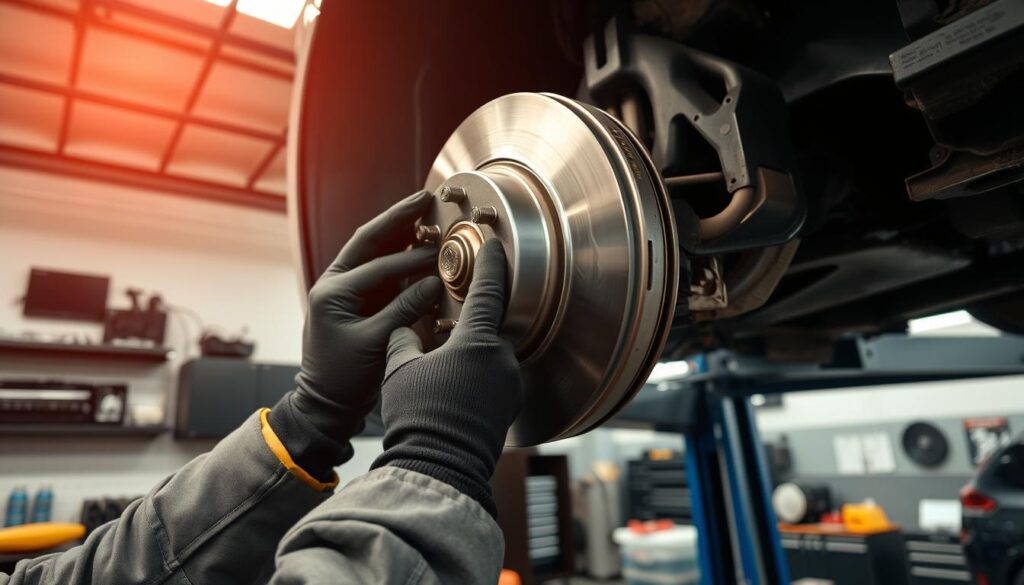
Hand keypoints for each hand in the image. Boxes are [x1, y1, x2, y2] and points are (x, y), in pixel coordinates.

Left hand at [271, 191, 442, 473]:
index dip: (412, 260)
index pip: (378, 266)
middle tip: (424, 199)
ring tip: (423, 212)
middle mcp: (334, 284)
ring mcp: (344, 289)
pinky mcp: (355, 299)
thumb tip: (433, 285)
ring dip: (398, 231)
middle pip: (369, 240)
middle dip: (398, 218)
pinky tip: (418, 244)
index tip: (440, 254)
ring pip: (373, 250)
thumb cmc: (343, 378)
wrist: (326, 404)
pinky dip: (399, 255)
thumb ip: (404, 310)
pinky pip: (379, 269)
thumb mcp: (375, 343)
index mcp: (332, 292)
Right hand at [371, 240, 522, 516]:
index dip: (491, 264)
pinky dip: (477, 379)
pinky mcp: (509, 407)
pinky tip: (455, 390)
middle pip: (489, 327)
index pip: (490, 290)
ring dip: (471, 357)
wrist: (439, 468)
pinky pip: (494, 381)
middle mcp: (503, 360)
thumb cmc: (418, 417)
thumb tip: (404, 328)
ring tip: (445, 370)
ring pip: (491, 357)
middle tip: (447, 331)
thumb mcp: (400, 370)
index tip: (495, 246)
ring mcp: (511, 386)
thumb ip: (403, 339)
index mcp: (478, 342)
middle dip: (468, 327)